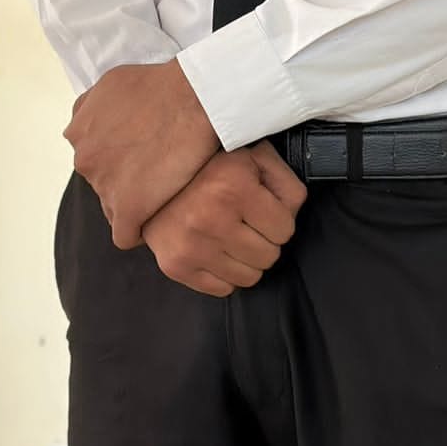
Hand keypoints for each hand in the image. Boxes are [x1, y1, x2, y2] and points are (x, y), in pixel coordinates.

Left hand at [64, 60, 219, 248]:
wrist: (193, 99)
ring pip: (114, 206)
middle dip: (124, 178)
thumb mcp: (111, 81)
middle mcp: (85, 160)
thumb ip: (91, 106)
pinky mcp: (128, 209)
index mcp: (79, 132)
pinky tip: (158, 215)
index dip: (116, 157)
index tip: (138, 154)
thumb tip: (84, 123)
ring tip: (164, 188)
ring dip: (136, 201)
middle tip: (155, 169)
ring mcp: (104, 186)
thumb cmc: (159, 85)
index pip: (91, 157)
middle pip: (102, 182)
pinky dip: (140, 229)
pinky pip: (125, 235)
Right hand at [142, 142, 307, 296]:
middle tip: (246, 222)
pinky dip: (224, 273)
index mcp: (233, 185)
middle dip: (264, 240)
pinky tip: (214, 247)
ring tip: (230, 234)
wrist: (152, 176)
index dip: (278, 218)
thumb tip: (293, 216)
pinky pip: (223, 289)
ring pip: (249, 278)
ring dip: (246, 259)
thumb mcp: (255, 156)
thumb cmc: (213, 165)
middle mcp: (210, 218)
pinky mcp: (175, 266)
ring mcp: (190, 246)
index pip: (285, 229)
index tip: (262, 207)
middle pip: (269, 256)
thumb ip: (285, 183)